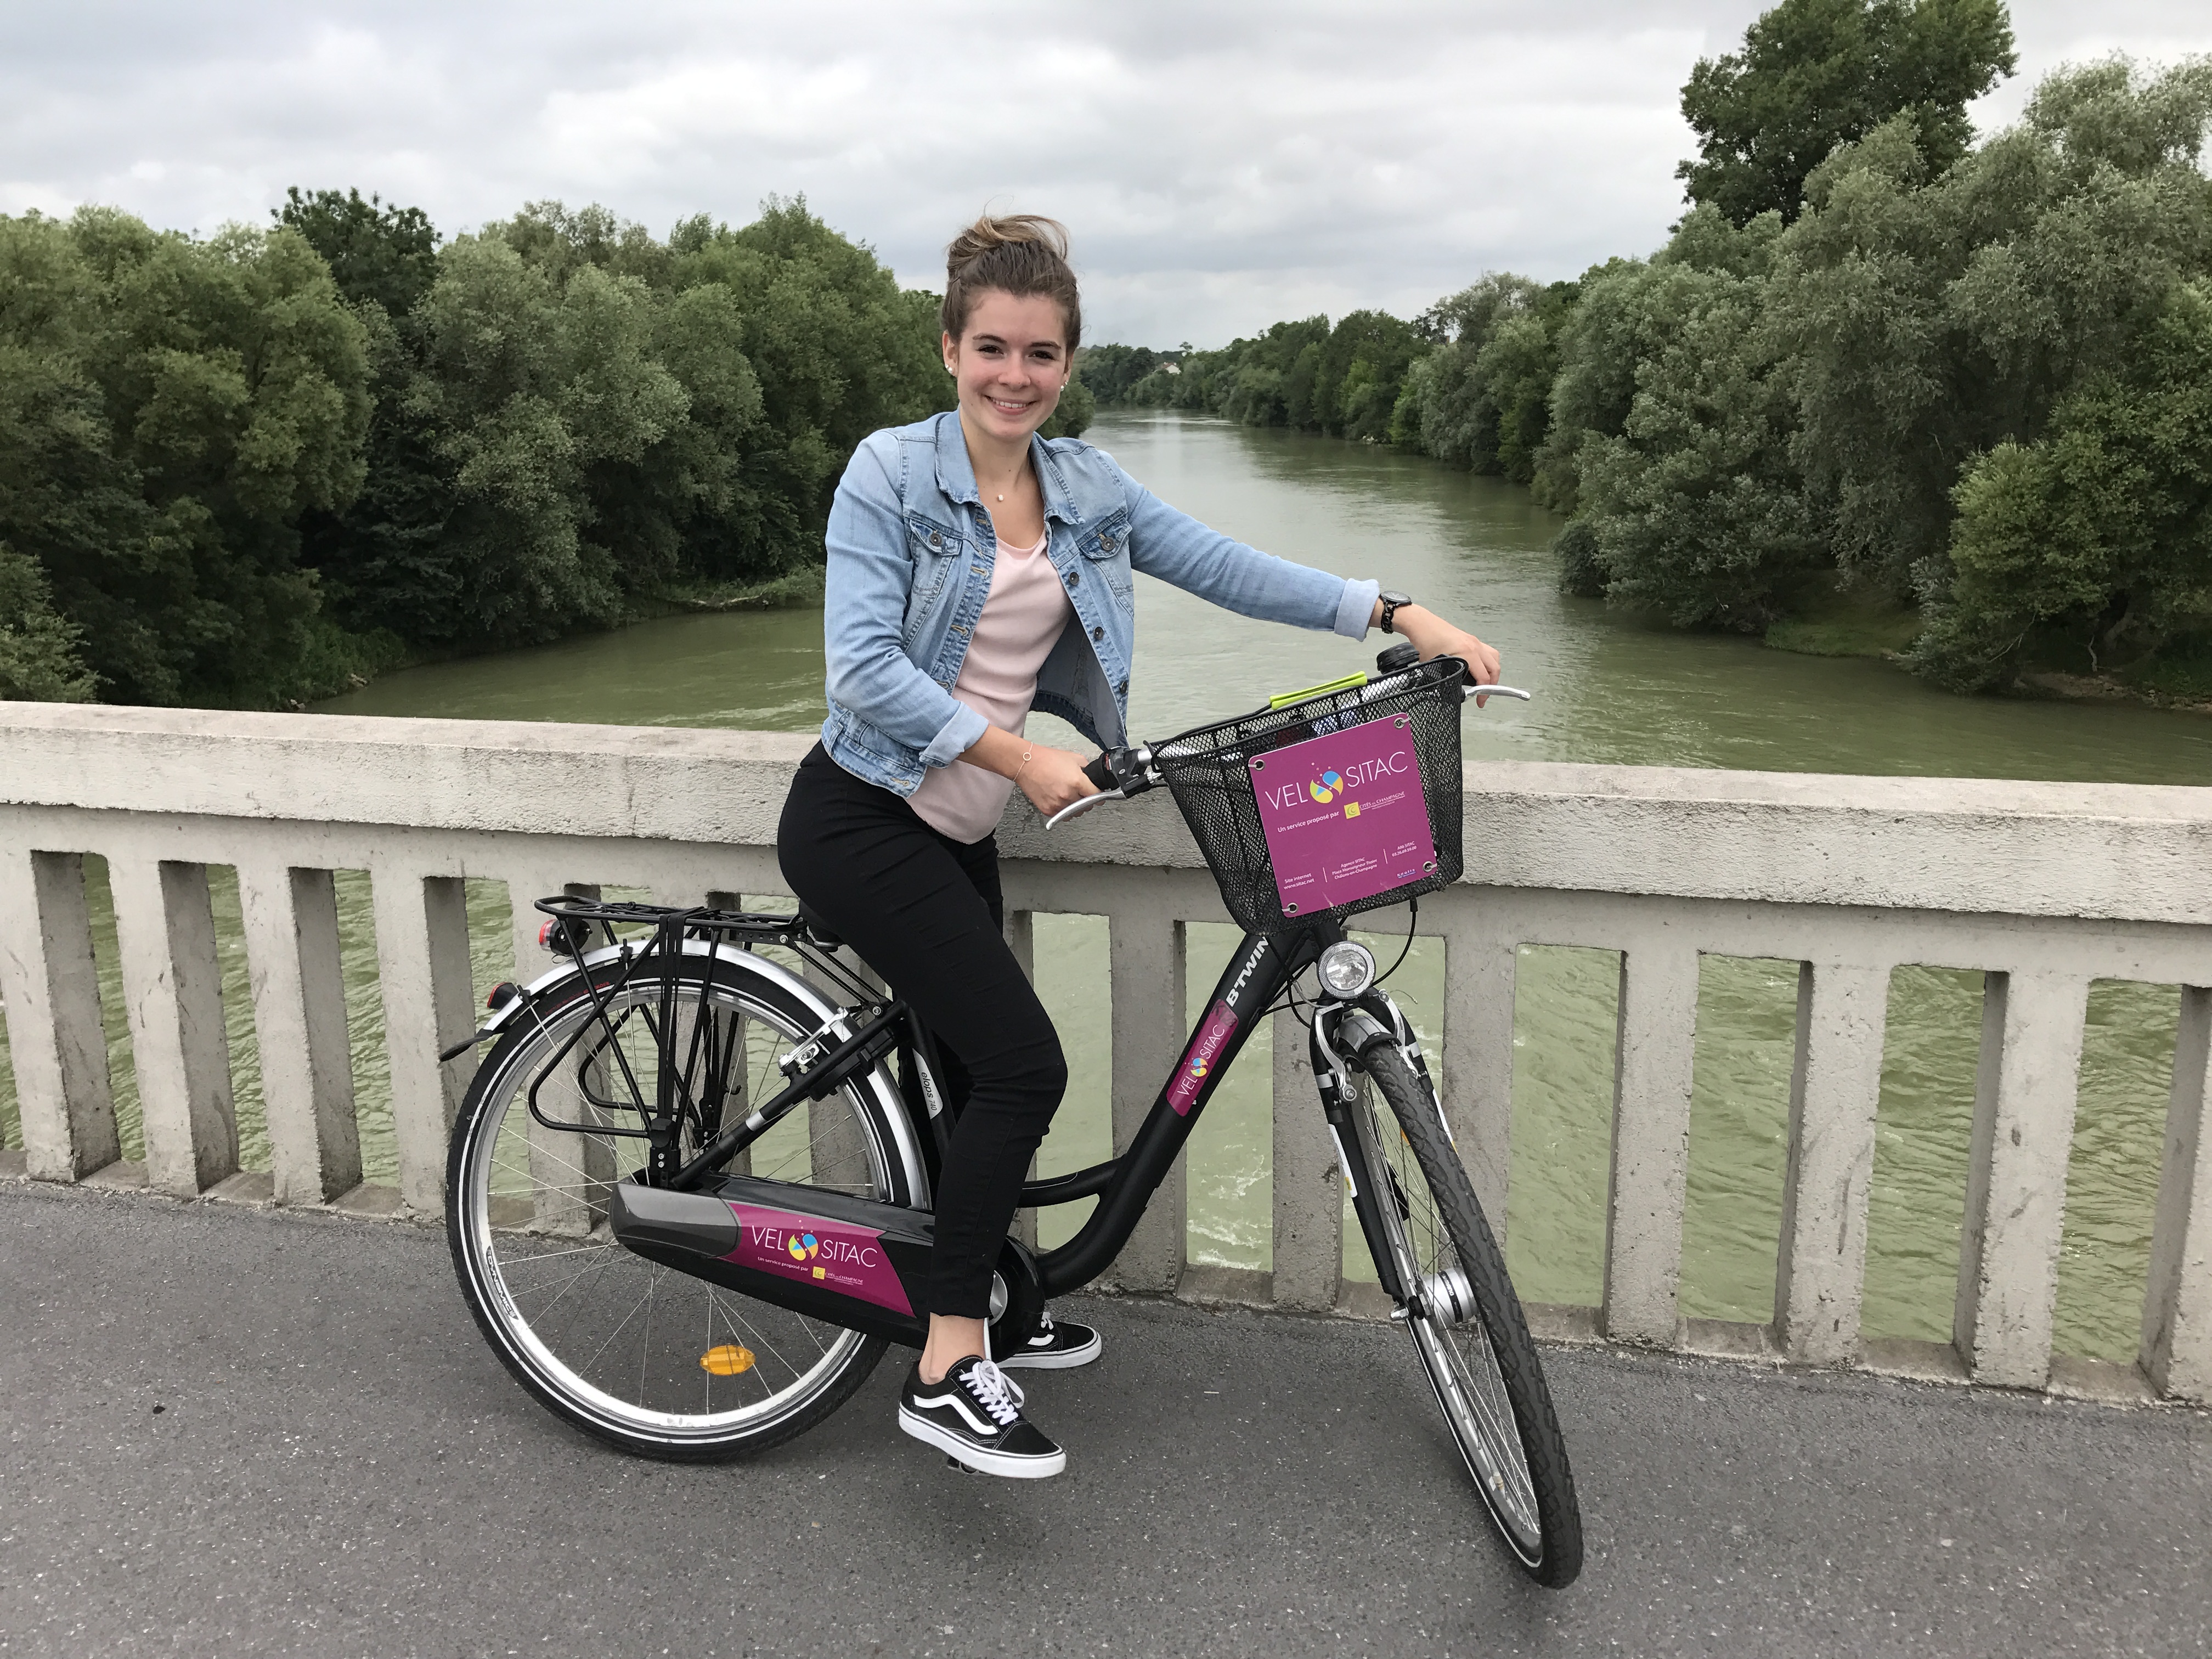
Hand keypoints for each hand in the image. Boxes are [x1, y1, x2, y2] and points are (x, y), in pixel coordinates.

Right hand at [1014, 744, 1098, 817]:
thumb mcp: (1073, 758)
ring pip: (1075, 813)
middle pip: (1087, 806)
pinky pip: (1063, 816)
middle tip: (1080, 792)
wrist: (1026, 764)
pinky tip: (1059, 800)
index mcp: (1077, 782)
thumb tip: (1093, 778)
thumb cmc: (1046, 759)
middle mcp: (1068, 795)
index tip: (1098, 795)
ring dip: (1075, 807)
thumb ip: (1087, 769)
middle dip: (1086, 800)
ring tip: (1068, 795)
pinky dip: (1064, 810)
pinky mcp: (1048, 810)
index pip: (1097, 795)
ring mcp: (1058, 804)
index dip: (1099, 794)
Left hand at [1374, 601, 1501, 704]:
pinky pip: (1487, 651)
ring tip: (1484, 682)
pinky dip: (1487, 661)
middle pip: (1494, 668)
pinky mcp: (1470, 639)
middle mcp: (1475, 646)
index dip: (1483, 693)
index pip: (1483, 677)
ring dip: (1492, 671)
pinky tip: (1478, 668)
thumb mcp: (1436, 666)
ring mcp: (1474, 641)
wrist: (1422, 625)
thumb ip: (1448, 680)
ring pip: (1494, 658)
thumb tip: (1454, 691)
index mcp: (1468, 653)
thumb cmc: (1426, 642)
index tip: (1480, 702)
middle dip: (1492, 684)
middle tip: (1483, 694)